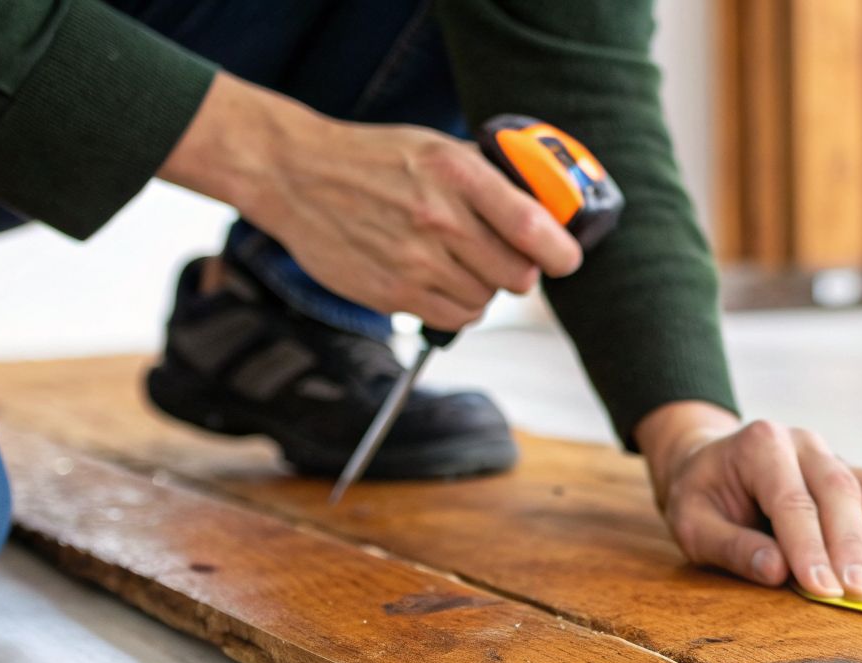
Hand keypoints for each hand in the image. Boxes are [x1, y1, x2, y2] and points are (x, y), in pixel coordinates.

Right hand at [160, 73, 582, 330]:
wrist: (296, 176)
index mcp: (457, 175)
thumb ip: (489, 178)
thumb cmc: (374, 161)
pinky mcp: (392, 293)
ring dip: (484, 287)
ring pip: (487, 300)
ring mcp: (414, 261)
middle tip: (503, 256)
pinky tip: (439, 280)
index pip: (532, 228)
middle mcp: (439, 220)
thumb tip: (546, 210)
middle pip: (517, 275)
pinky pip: (455, 317)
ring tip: (457, 261)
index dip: (561, 253)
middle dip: (519, 271)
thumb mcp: (437, 147)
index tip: (565, 259)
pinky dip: (458, 305)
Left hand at [636, 402, 861, 598]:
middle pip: (838, 492)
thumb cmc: (701, 496)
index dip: (808, 547)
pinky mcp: (854, 481)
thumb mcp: (692, 522)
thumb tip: (777, 571)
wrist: (709, 463)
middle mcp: (806, 445)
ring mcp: (835, 459)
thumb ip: (731, 545)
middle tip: (859, 595)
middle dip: (851, 547)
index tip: (822, 590)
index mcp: (761, 445)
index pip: (791, 500)